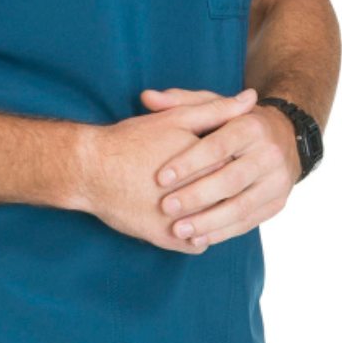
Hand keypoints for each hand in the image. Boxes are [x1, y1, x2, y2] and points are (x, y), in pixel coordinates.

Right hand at [75, 87, 261, 252]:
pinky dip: (197, 235)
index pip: (239, 167)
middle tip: (218, 184)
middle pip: (229, 197)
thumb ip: (216, 109)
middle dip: (227, 191)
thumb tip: (252, 98)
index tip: (228, 161)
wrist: (90, 169)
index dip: (234, 163)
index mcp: (208, 163)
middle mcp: (199, 196)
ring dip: (215, 217)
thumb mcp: (176, 118)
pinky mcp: (167, 240)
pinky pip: (196, 244)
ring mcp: (184, 221)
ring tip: (208, 204)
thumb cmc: (132, 140)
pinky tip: (192, 222)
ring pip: (216, 224)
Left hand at [141, 87, 300, 247]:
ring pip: (242, 206)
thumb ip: (178, 101)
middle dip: (196, 196)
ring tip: (178, 230)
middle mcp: (269, 153)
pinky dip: (222, 233)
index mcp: (252, 126)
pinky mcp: (278, 202)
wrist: (283, 137)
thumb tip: (146, 98)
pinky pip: (249, 222)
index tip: (160, 178)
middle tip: (166, 207)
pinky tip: (198, 239)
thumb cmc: (233, 121)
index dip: (188, 163)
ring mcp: (277, 180)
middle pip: (231, 179)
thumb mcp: (210, 105)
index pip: (217, 146)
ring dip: (208, 222)